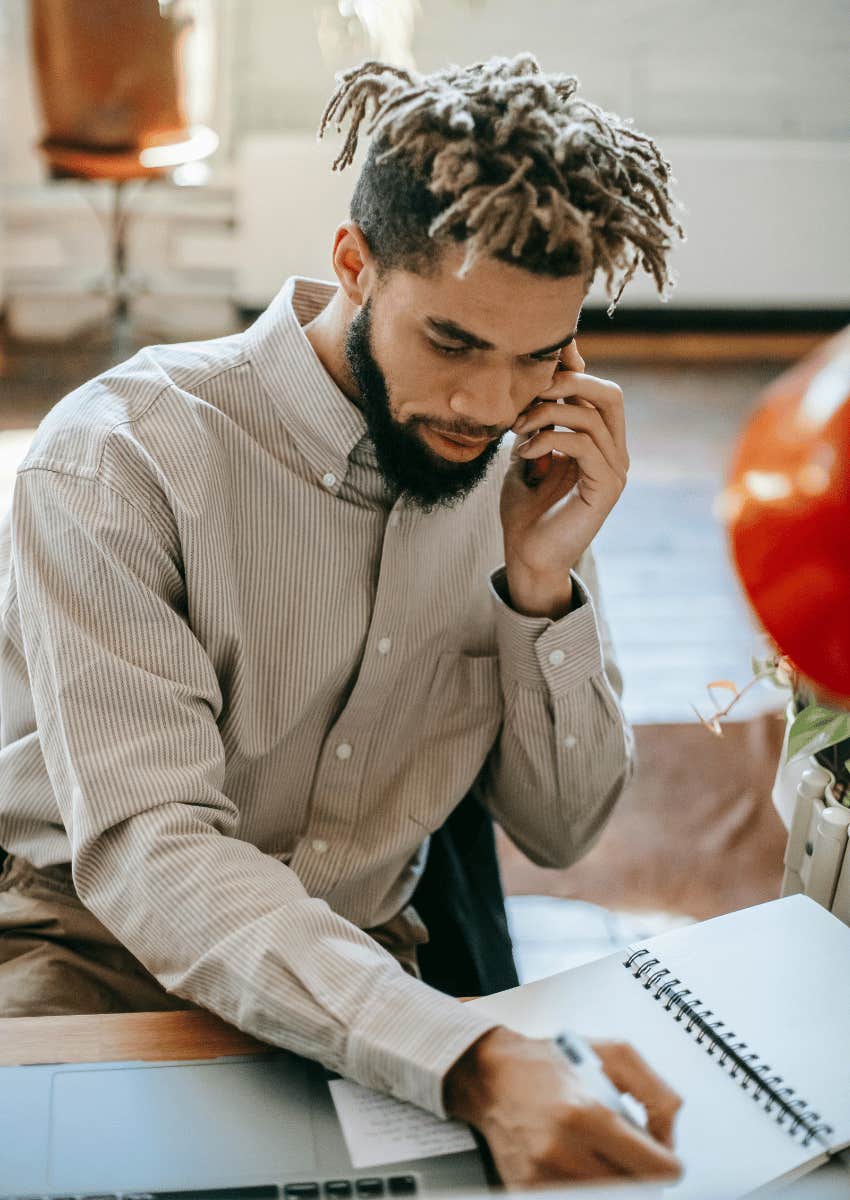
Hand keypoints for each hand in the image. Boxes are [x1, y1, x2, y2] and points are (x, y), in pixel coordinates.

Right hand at [444, 1027, 681, 1185]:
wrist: (491, 1076)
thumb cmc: (550, 1063)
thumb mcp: (614, 1054)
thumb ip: (657, 1093)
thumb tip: (669, 1138)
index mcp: (587, 1115)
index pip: (654, 1169)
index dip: (669, 1164)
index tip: (665, 1157)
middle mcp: (563, 1151)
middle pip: (634, 1192)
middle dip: (642, 1174)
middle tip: (633, 1154)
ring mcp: (543, 1178)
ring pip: (608, 1198)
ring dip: (616, 1184)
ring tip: (605, 1156)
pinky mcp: (527, 1191)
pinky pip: (576, 1199)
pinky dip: (587, 1189)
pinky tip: (582, 1166)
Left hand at [500, 341, 628, 616]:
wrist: (528, 557)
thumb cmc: (525, 512)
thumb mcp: (527, 457)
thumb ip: (536, 426)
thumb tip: (533, 391)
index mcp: (600, 444)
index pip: (598, 391)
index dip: (570, 375)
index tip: (529, 382)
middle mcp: (615, 454)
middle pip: (610, 394)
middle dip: (569, 382)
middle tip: (532, 391)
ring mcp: (614, 471)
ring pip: (591, 417)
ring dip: (547, 415)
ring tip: (517, 430)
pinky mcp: (606, 489)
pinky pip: (585, 445)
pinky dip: (550, 439)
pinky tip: (525, 451)